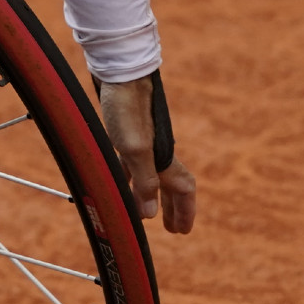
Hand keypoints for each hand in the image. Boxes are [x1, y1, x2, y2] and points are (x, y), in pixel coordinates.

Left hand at [97, 75, 194, 234]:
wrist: (118, 72)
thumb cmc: (127, 107)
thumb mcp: (134, 148)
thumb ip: (143, 181)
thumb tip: (150, 215)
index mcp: (163, 157)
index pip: (184, 188)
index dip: (185, 210)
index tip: (183, 231)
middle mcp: (156, 151)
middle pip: (170, 186)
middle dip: (173, 209)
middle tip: (173, 229)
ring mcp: (141, 142)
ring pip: (150, 176)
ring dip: (151, 196)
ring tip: (148, 214)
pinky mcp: (124, 133)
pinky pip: (131, 164)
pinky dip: (130, 178)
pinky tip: (123, 182)